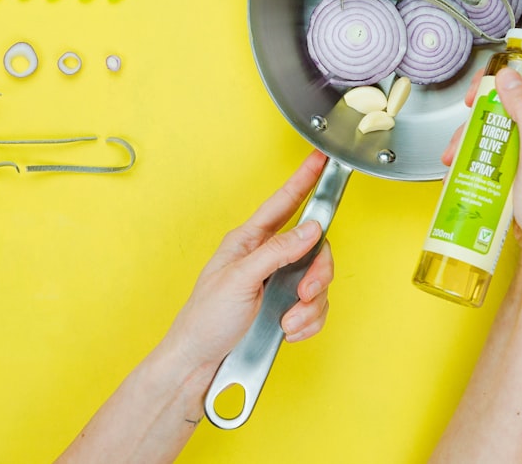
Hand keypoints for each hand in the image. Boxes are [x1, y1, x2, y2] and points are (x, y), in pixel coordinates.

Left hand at [161, 150, 333, 373]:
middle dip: (317, 273)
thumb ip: (277, 251)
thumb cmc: (205, 318)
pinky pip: (315, 308)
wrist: (200, 361)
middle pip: (314, 248)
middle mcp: (267, 258)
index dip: (303, 180)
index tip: (320, 159)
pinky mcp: (285, 308)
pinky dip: (308, 322)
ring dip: (310, 306)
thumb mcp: (240, 279)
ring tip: (288, 321)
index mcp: (249, 241)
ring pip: (318, 281)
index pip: (283, 203)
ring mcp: (278, 283)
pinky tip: (289, 331)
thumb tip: (310, 229)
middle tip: (305, 292)